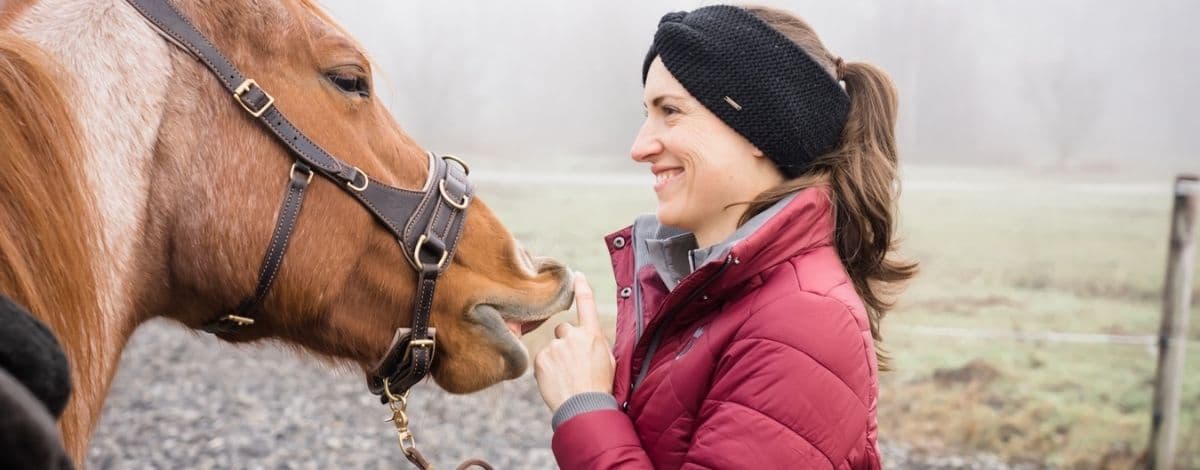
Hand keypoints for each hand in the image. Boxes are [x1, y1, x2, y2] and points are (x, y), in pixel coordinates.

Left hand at [534, 272, 615, 412]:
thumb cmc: (599, 386)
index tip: (576, 275)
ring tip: (566, 377)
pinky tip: (557, 381)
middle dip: (566, 342)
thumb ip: (595, 343)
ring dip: (557, 358)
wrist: (584, 407)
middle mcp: (573, 336)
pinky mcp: (541, 359)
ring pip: (553, 347)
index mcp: (593, 334)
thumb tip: (588, 337)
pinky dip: (547, 369)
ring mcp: (555, 347)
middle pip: (563, 329)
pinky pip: (543, 359)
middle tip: (573, 363)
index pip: (586, 304)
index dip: (581, 287)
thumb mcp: (607, 360)